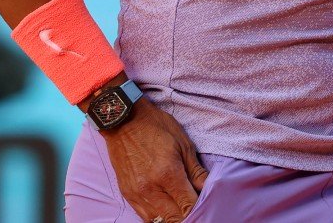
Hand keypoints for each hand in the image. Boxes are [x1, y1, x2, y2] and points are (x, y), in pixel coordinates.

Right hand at [99, 97, 208, 221]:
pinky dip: (158, 215)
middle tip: (195, 207)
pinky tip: (165, 207)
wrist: (123, 120)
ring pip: (159, 221)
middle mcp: (151, 189)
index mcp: (168, 174)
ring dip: (172, 217)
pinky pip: (145, 216)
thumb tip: (209, 189)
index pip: (188, 207)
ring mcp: (137, 194)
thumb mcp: (183, 144)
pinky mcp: (127, 194)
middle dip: (187, 215)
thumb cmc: (156, 127)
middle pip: (174, 219)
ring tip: (180, 207)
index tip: (207, 205)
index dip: (200, 209)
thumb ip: (196, 171)